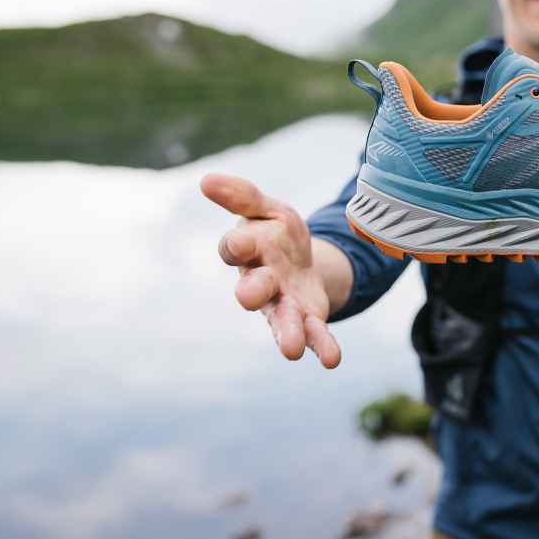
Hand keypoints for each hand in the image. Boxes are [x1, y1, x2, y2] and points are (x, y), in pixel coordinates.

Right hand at [200, 173, 341, 367]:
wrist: (304, 261)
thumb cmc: (278, 234)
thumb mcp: (267, 210)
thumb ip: (243, 197)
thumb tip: (207, 179)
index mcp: (248, 250)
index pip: (234, 248)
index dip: (236, 245)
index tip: (239, 243)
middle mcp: (260, 282)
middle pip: (253, 288)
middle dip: (252, 292)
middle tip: (247, 298)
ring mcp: (282, 304)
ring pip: (281, 320)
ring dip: (287, 334)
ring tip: (292, 350)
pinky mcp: (306, 318)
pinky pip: (313, 334)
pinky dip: (322, 346)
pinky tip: (332, 359)